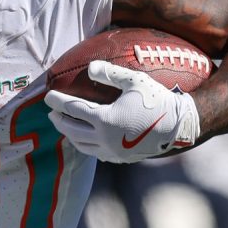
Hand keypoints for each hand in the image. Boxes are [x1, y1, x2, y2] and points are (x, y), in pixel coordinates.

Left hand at [45, 62, 199, 162]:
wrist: (179, 126)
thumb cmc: (157, 100)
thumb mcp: (134, 81)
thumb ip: (110, 73)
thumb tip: (90, 68)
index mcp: (105, 119)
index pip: (73, 109)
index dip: (58, 102)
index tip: (48, 96)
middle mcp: (105, 139)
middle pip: (72, 130)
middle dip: (60, 121)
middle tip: (52, 113)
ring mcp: (112, 152)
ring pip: (82, 145)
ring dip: (70, 135)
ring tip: (65, 126)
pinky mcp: (121, 159)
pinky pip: (96, 153)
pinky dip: (86, 146)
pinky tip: (86, 140)